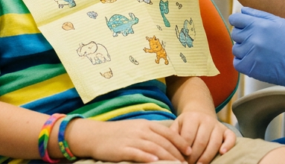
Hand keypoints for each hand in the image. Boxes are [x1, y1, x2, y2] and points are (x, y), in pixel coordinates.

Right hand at [69, 118, 190, 162]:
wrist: (96, 135)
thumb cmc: (118, 133)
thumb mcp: (136, 128)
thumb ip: (151, 133)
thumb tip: (167, 141)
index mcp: (146, 124)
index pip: (168, 133)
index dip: (180, 142)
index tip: (189, 151)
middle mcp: (141, 130)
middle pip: (163, 142)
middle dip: (176, 153)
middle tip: (186, 162)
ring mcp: (132, 140)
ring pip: (154, 148)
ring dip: (167, 157)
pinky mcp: (123, 149)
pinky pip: (138, 153)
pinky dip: (148, 158)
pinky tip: (156, 163)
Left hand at [171, 111, 235, 163]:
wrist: (200, 113)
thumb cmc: (186, 124)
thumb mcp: (177, 125)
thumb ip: (173, 136)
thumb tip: (168, 149)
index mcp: (192, 118)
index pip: (188, 136)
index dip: (184, 150)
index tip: (180, 160)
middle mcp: (206, 120)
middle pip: (201, 141)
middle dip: (194, 156)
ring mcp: (217, 125)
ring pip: (215, 142)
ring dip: (207, 156)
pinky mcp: (226, 130)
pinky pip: (231, 137)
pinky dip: (228, 145)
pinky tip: (222, 153)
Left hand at [229, 7, 284, 106]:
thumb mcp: (281, 22)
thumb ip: (259, 15)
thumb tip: (242, 11)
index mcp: (260, 24)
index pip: (235, 19)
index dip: (239, 22)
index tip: (245, 27)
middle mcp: (253, 38)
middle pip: (235, 33)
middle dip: (244, 36)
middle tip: (259, 42)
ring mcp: (251, 54)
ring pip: (236, 49)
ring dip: (245, 50)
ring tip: (261, 53)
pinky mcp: (251, 68)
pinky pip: (237, 63)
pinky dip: (244, 63)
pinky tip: (257, 62)